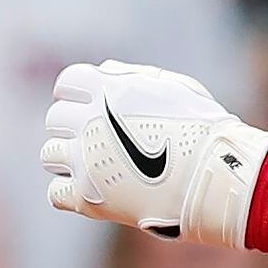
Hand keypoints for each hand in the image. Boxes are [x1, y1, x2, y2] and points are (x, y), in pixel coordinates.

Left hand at [42, 60, 267, 247]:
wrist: (217, 175)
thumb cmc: (203, 129)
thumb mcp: (173, 87)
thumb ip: (133, 77)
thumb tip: (105, 70)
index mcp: (106, 89)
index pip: (67, 84)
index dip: (77, 95)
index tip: (91, 106)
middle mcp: (88, 121)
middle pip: (56, 119)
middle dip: (73, 127)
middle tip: (99, 139)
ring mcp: (84, 160)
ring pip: (50, 155)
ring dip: (68, 159)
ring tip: (96, 166)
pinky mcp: (88, 197)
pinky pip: (56, 194)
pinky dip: (70, 193)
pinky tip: (93, 191)